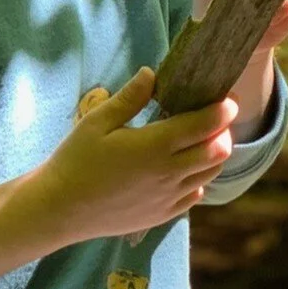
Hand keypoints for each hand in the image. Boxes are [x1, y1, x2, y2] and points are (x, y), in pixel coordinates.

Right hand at [42, 67, 237, 241]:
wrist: (60, 209)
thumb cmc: (75, 160)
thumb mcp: (97, 122)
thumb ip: (129, 98)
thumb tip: (152, 74)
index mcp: (156, 145)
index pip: (206, 124)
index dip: (223, 109)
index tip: (227, 99)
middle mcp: (170, 173)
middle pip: (219, 151)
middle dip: (223, 131)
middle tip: (214, 119)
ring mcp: (169, 197)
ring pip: (211, 174)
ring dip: (214, 155)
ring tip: (201, 141)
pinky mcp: (163, 215)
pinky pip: (195, 194)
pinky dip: (198, 178)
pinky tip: (182, 168)